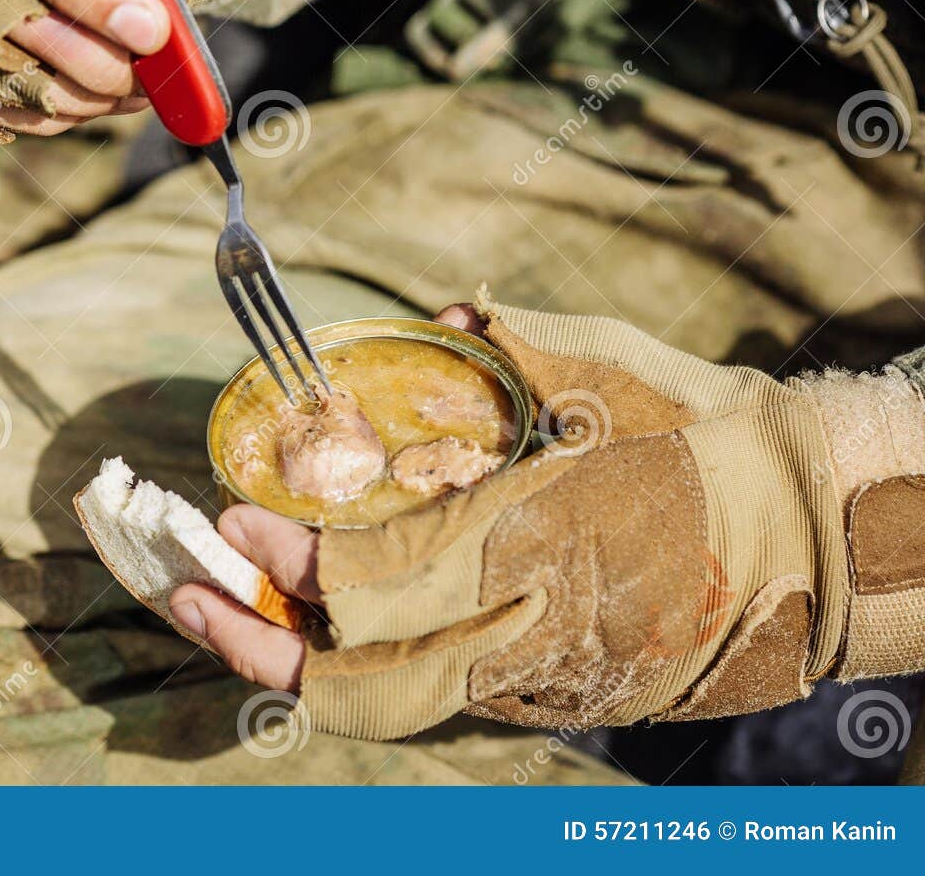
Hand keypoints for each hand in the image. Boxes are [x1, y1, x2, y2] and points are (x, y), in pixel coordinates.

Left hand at [172, 297, 920, 741]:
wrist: (823, 530)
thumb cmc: (711, 435)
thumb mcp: (619, 376)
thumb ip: (524, 348)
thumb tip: (455, 311)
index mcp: (538, 545)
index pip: (377, 578)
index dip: (291, 559)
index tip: (230, 524)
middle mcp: (534, 630)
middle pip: (366, 677)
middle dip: (261, 646)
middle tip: (191, 601)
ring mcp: (551, 680)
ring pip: (399, 703)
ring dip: (305, 664)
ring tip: (238, 623)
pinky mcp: (566, 698)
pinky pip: (445, 697)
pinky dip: (371, 669)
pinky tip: (327, 631)